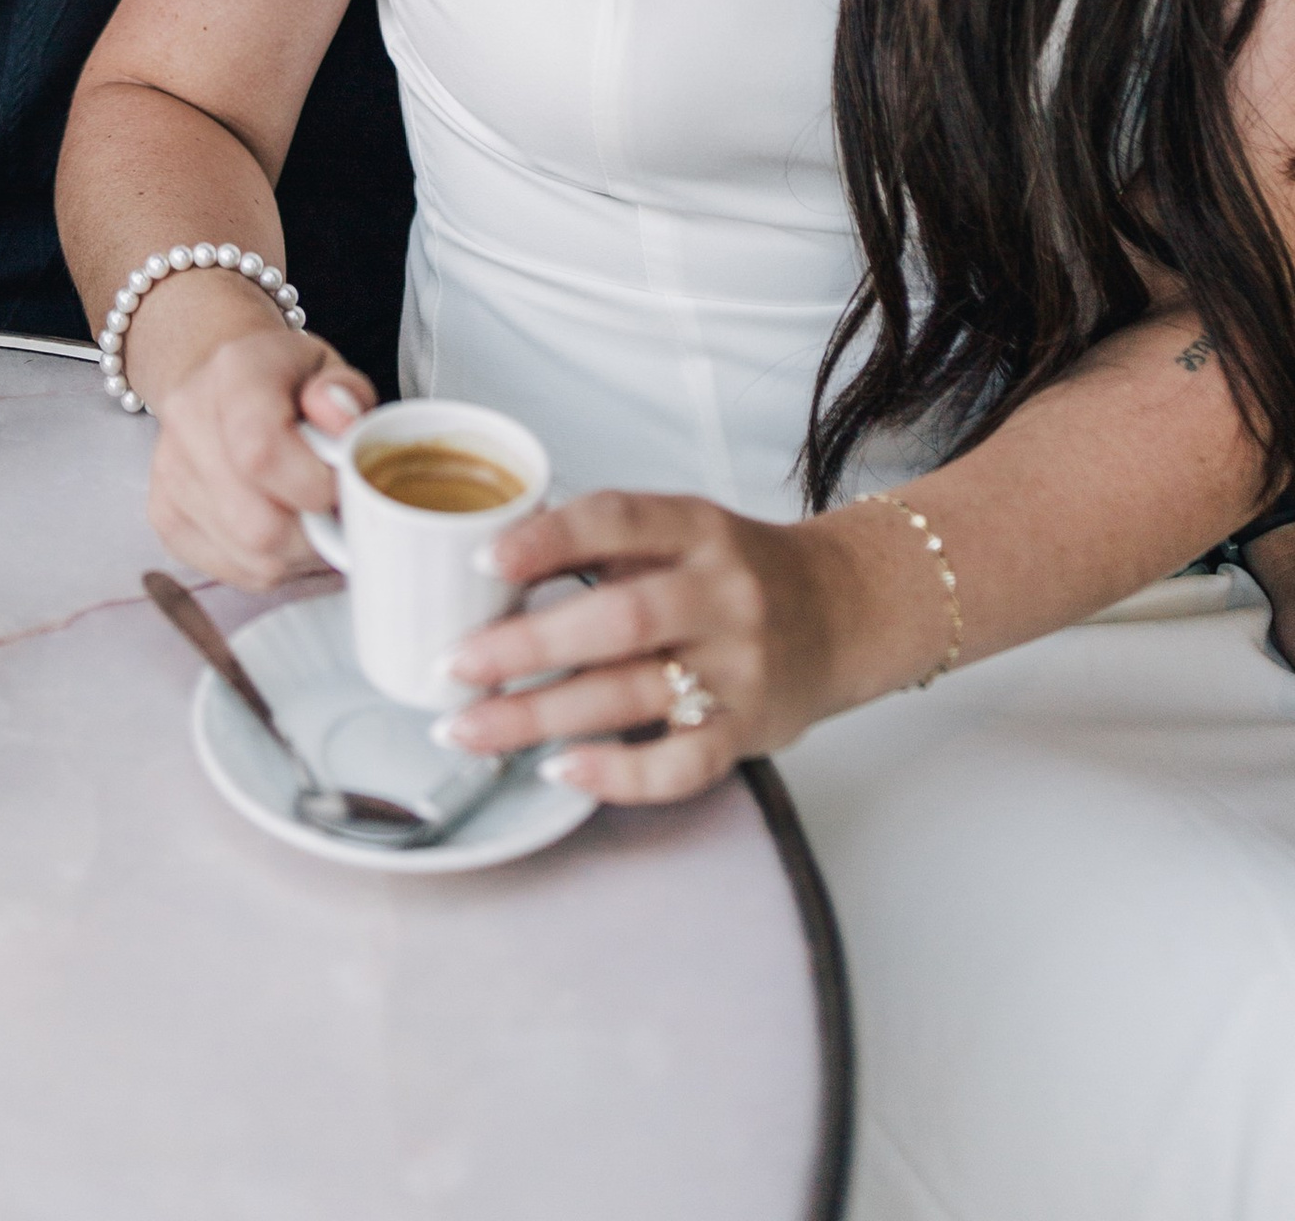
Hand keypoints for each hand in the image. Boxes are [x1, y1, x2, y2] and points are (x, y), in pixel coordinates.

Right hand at [148, 323, 376, 586]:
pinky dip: (269, 562)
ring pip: (251, 556)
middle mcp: (188, 417)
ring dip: (296, 552)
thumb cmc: (286, 381)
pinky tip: (277, 524)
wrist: (219, 384)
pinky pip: (234, 571)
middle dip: (315, 531)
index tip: (339, 483)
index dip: (314, 486)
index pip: (262, 451)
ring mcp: (169, 472)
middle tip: (332, 507)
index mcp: (234, 370)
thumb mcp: (329, 368)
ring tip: (306, 513)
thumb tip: (342, 424)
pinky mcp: (164, 516)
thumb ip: (345, 393)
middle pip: (259, 523)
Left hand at [436, 490, 844, 805]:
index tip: (483, 559)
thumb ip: (602, 539)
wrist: (841, 612)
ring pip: (631, 696)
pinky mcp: (748, 731)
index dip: (548, 538)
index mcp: (698, 528)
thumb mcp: (680, 530)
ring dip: (539, 716)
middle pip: (616, 621)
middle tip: (453, 665)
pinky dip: (616, 774)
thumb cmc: (735, 572)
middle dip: (524, 646)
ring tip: (468, 727)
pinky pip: (680, 764)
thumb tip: (492, 557)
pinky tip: (560, 768)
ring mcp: (739, 668)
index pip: (618, 521)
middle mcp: (722, 594)